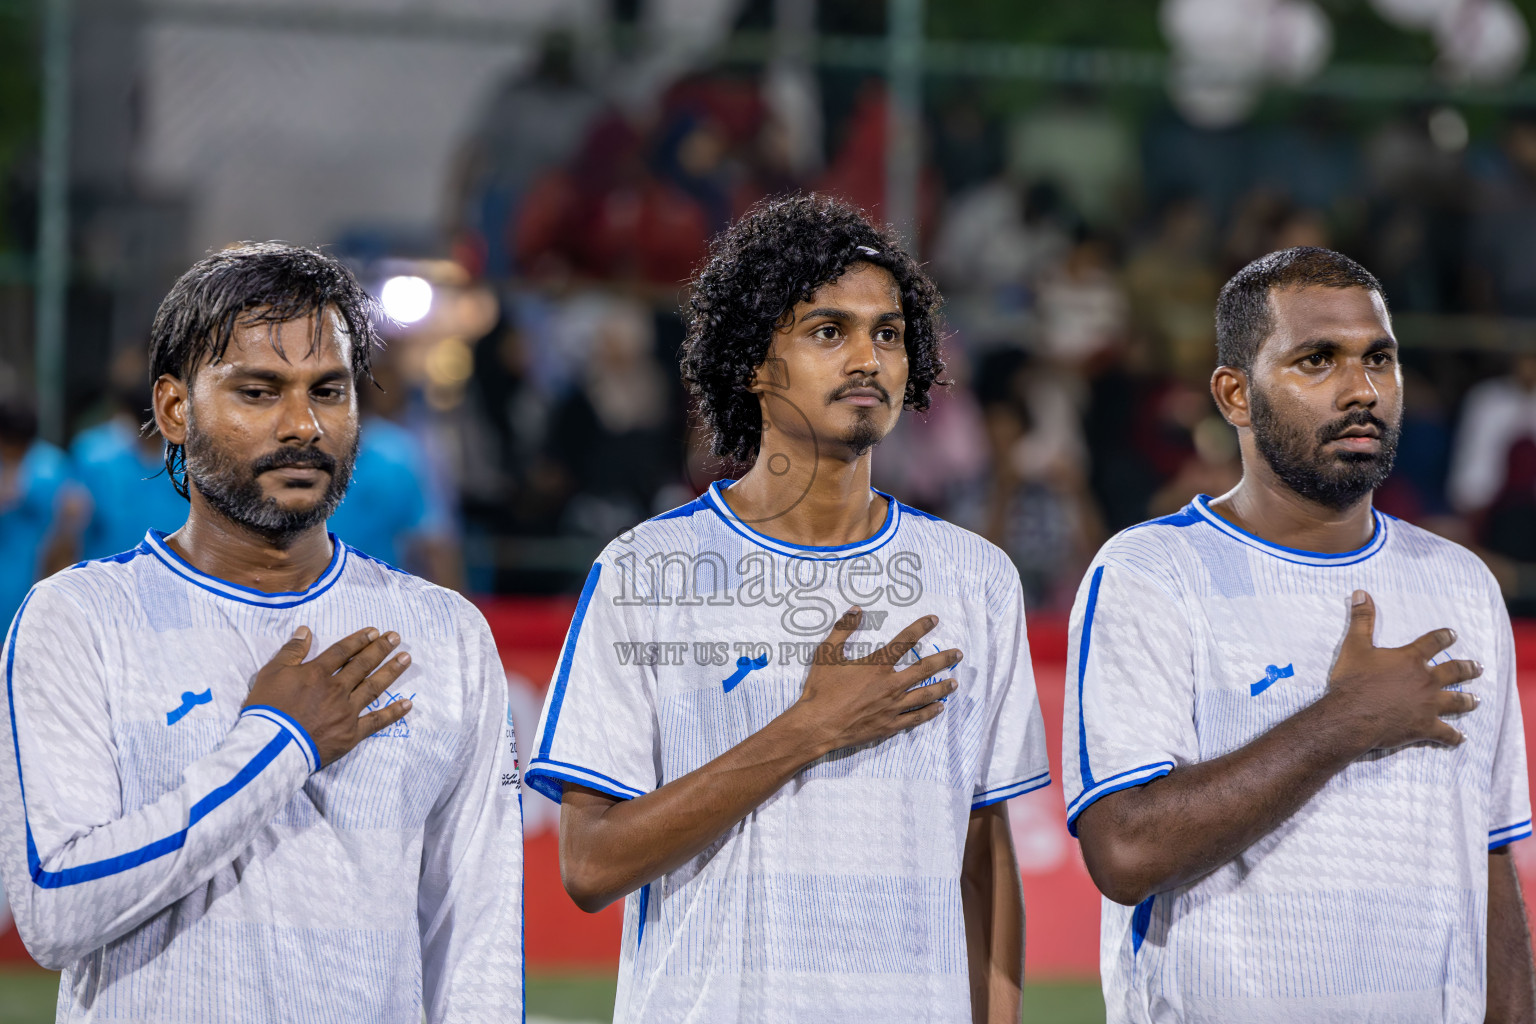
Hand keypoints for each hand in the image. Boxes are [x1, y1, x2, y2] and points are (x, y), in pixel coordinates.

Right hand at [243, 626, 413, 766]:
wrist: (272, 746)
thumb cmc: (268, 709)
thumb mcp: (271, 673)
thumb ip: (291, 651)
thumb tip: (306, 630)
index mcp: (317, 673)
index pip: (342, 651)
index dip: (359, 640)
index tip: (374, 631)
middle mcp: (337, 688)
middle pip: (362, 665)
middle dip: (380, 649)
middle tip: (396, 638)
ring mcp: (346, 711)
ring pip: (374, 687)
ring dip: (391, 671)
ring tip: (406, 658)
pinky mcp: (351, 733)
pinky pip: (376, 721)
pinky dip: (393, 713)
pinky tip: (408, 704)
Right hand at [786, 607, 960, 756]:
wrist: (817, 725)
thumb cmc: (820, 690)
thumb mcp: (827, 654)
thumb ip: (843, 629)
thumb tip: (856, 610)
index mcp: (876, 665)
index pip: (904, 641)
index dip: (920, 628)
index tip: (934, 620)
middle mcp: (890, 685)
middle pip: (924, 669)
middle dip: (944, 660)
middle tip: (958, 655)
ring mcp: (892, 707)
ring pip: (925, 694)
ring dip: (942, 687)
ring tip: (955, 682)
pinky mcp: (889, 725)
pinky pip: (916, 718)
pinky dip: (930, 712)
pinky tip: (939, 708)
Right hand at [1323, 590, 1479, 750]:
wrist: (1352, 716)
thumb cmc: (1353, 681)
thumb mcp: (1354, 646)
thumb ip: (1362, 619)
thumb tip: (1361, 593)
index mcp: (1411, 659)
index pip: (1433, 643)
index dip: (1444, 637)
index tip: (1453, 634)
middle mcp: (1426, 681)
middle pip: (1454, 672)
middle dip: (1467, 669)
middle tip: (1477, 668)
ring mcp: (1428, 705)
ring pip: (1456, 701)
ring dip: (1467, 700)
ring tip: (1475, 700)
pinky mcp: (1425, 727)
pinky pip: (1445, 733)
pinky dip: (1454, 736)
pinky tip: (1461, 738)